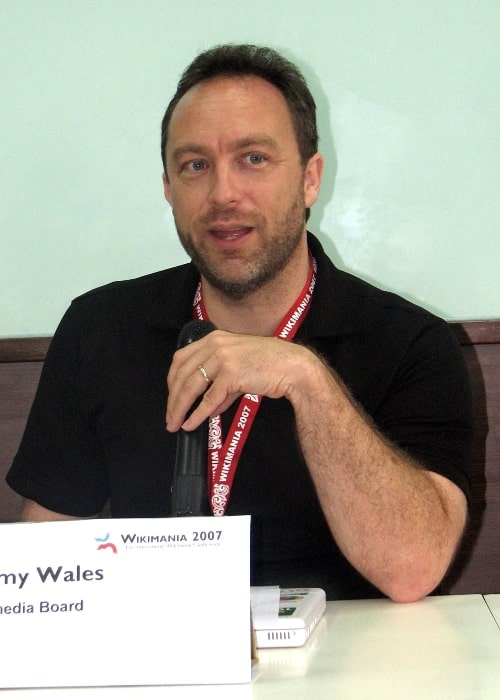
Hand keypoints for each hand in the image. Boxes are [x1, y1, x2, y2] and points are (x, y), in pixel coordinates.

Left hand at [166, 330, 315, 431]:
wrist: (293, 367)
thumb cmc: (270, 365)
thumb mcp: (239, 369)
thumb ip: (220, 386)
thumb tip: (206, 408)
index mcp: (214, 339)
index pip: (181, 359)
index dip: (172, 381)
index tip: (171, 397)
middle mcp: (215, 345)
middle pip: (182, 374)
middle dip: (173, 398)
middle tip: (170, 416)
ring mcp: (223, 358)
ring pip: (191, 387)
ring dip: (180, 408)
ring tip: (175, 423)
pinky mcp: (231, 374)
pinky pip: (209, 399)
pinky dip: (198, 414)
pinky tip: (191, 424)